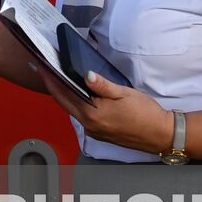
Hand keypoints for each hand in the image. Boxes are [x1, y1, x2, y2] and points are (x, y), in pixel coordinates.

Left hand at [35, 66, 172, 154]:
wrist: (162, 134)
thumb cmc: (145, 114)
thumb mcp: (124, 93)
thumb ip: (102, 85)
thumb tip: (86, 75)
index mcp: (92, 115)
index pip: (63, 95)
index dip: (50, 80)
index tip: (40, 67)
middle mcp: (89, 125)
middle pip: (64, 103)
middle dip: (53, 86)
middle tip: (44, 69)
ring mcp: (94, 131)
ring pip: (72, 109)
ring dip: (65, 95)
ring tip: (58, 78)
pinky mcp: (100, 133)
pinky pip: (82, 115)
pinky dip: (76, 103)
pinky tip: (77, 93)